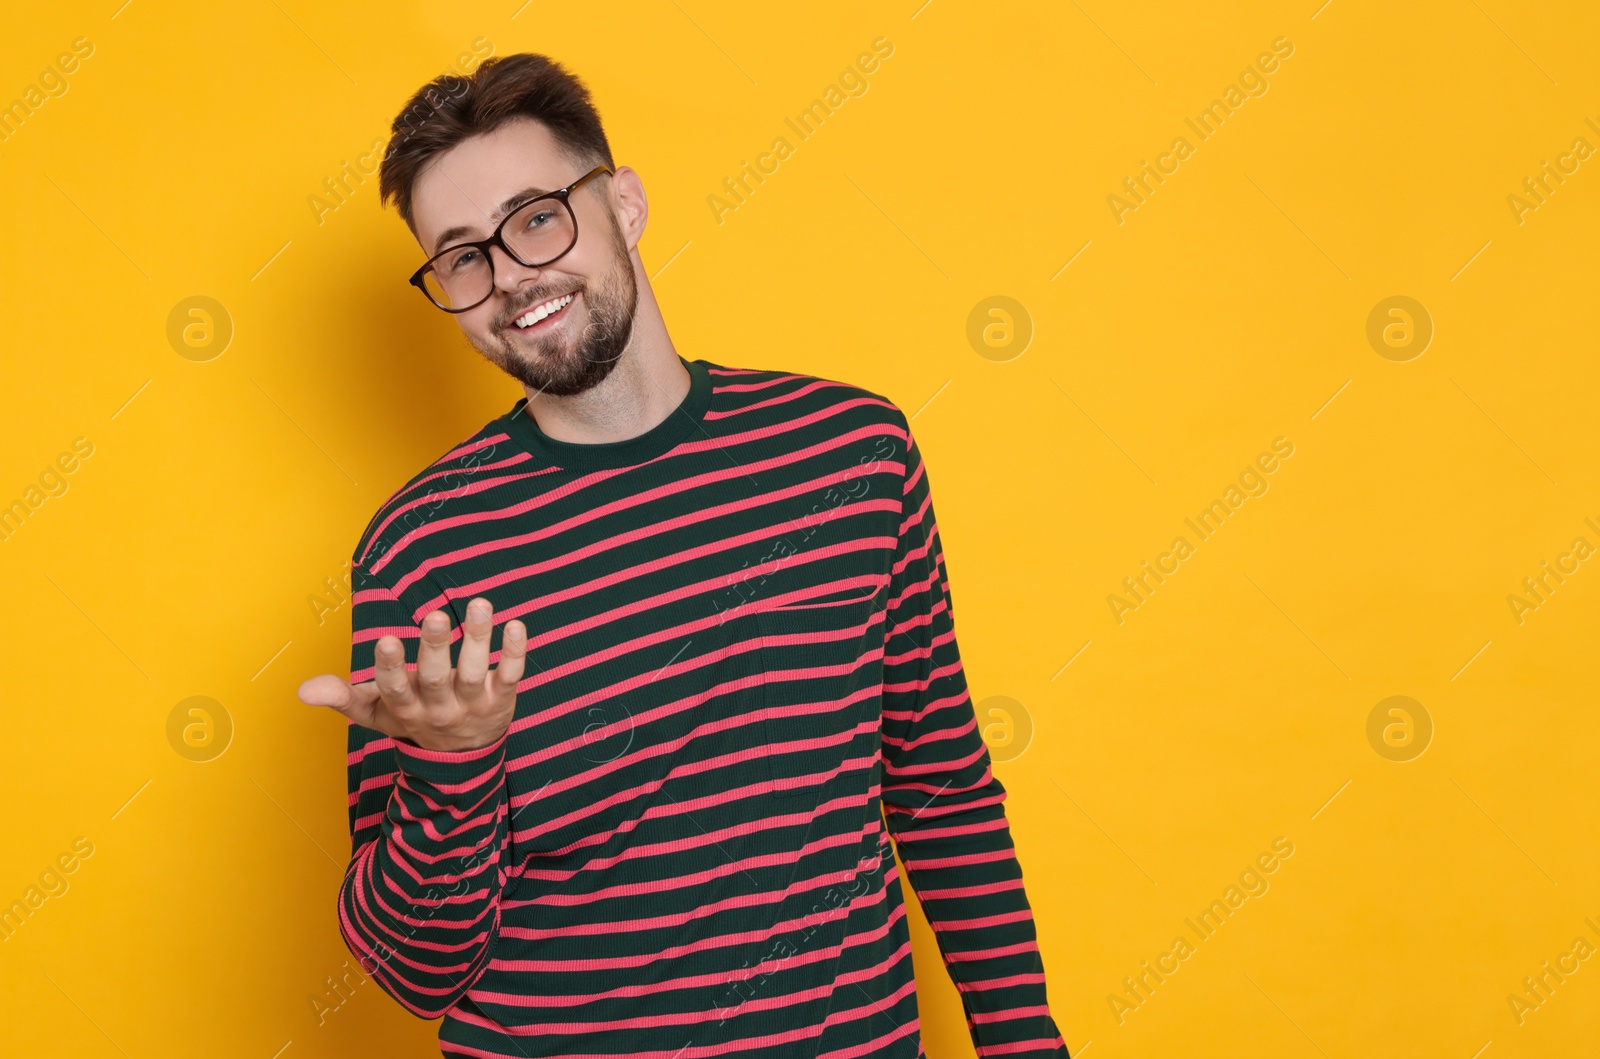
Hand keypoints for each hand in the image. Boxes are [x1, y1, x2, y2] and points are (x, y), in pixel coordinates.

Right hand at [298, 597, 527, 751]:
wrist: (461, 759)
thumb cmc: (412, 720)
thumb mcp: (376, 714)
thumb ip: (342, 698)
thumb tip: (303, 690)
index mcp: (406, 709)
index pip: (395, 691)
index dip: (391, 668)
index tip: (386, 640)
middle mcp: (440, 709)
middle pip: (437, 679)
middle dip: (435, 648)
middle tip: (436, 617)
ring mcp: (473, 705)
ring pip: (475, 672)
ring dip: (478, 638)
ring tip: (479, 604)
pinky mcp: (502, 699)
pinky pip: (510, 676)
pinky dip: (515, 652)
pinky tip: (516, 625)